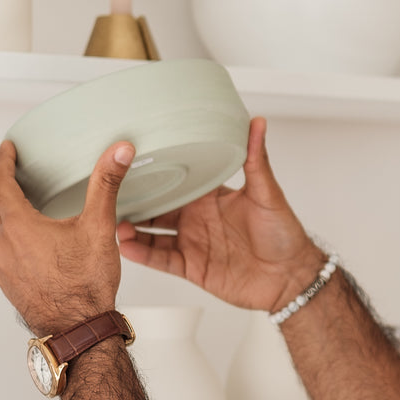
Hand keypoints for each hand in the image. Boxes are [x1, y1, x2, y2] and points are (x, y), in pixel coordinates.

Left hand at [0, 139, 132, 333]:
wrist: (78, 329)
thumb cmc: (85, 285)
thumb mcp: (99, 226)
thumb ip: (106, 184)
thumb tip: (118, 152)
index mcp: (18, 226)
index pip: (0, 183)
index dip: (3, 162)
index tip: (7, 150)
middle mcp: (2, 245)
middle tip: (6, 169)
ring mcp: (1, 266)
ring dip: (2, 211)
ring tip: (16, 202)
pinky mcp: (7, 282)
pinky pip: (1, 250)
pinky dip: (8, 236)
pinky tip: (25, 239)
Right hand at [116, 117, 320, 311]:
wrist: (290, 277)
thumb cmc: (284, 233)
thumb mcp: (268, 194)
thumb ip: (257, 161)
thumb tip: (258, 122)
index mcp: (210, 195)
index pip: (176, 179)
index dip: (155, 171)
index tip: (130, 159)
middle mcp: (196, 217)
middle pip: (157, 205)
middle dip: (134, 198)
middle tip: (109, 188)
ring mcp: (191, 242)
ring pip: (152, 232)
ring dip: (131, 227)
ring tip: (112, 219)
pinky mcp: (191, 267)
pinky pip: (161, 259)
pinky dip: (142, 254)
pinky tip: (125, 246)